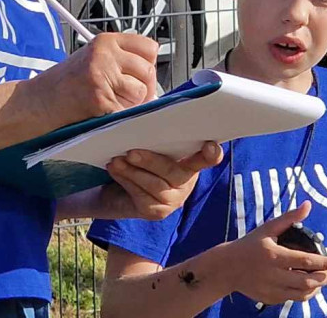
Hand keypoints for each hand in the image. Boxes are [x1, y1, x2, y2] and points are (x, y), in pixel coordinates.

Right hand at [27, 33, 158, 125]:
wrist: (37, 101)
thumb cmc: (64, 84)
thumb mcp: (92, 59)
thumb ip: (121, 61)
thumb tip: (152, 75)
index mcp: (105, 42)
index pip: (148, 47)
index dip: (148, 64)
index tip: (141, 74)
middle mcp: (105, 55)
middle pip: (148, 71)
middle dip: (144, 87)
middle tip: (127, 95)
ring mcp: (102, 76)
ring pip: (141, 92)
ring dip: (132, 104)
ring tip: (111, 103)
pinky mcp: (100, 99)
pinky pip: (128, 111)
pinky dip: (121, 117)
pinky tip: (104, 113)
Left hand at [98, 142, 223, 220]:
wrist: (117, 190)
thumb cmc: (138, 158)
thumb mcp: (147, 143)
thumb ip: (153, 132)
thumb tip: (145, 113)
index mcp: (189, 162)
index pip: (205, 158)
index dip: (210, 154)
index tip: (211, 146)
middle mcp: (186, 183)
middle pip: (172, 172)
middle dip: (151, 161)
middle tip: (131, 152)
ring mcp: (172, 201)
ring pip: (154, 185)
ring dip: (133, 172)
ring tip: (116, 160)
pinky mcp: (156, 213)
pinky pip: (141, 196)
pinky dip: (126, 181)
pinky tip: (115, 170)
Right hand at [223, 202, 326, 305]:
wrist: (227, 267)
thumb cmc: (249, 244)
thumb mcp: (267, 229)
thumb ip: (289, 218)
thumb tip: (308, 205)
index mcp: (274, 255)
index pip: (306, 260)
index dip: (326, 263)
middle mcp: (274, 275)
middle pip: (308, 280)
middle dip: (325, 277)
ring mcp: (272, 289)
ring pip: (303, 293)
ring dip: (316, 287)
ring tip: (322, 278)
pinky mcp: (270, 299)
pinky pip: (293, 299)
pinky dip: (304, 293)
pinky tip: (307, 284)